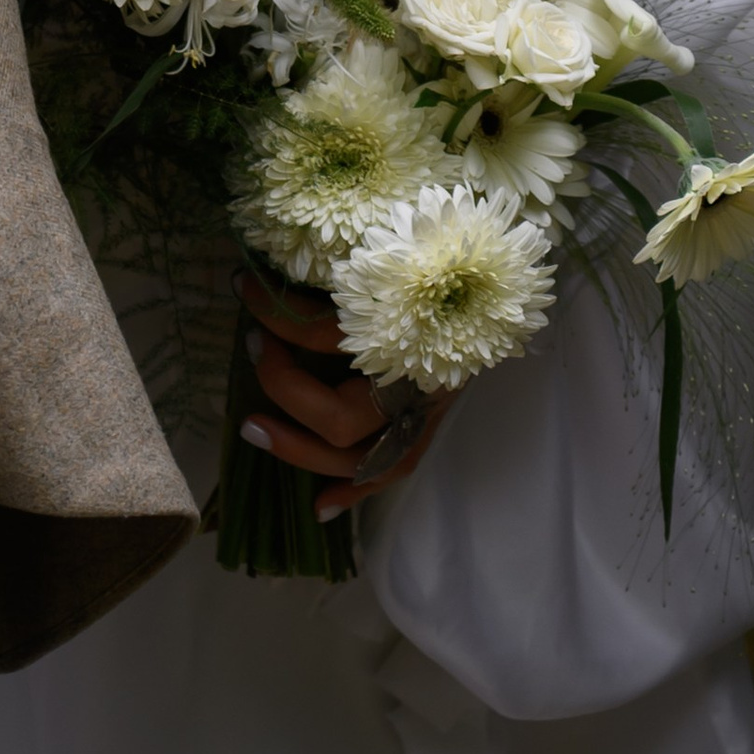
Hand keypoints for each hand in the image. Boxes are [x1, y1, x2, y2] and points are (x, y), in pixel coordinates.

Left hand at [235, 271, 455, 523]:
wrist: (510, 286)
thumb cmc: (448, 258)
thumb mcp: (401, 247)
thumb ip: (358, 258)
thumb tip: (291, 248)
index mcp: (410, 333)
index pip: (328, 335)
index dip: (279, 315)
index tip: (243, 284)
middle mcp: (418, 385)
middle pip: (339, 416)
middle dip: (283, 389)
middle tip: (250, 346)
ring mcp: (426, 414)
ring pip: (358, 458)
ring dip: (299, 449)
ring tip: (253, 427)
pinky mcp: (430, 428)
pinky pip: (391, 472)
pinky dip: (354, 491)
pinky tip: (319, 507)